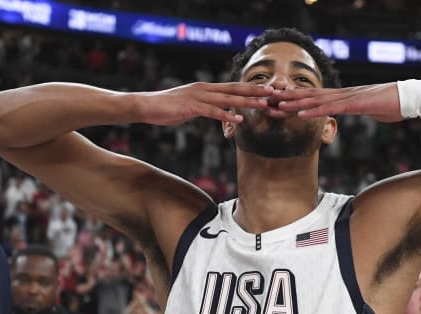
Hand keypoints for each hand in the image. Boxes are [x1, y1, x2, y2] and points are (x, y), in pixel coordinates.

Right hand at [136, 82, 273, 124]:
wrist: (146, 106)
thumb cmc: (167, 108)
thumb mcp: (191, 107)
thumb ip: (206, 108)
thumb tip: (218, 113)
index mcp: (206, 89)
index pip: (233, 87)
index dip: (251, 88)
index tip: (267, 90)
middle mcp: (205, 89)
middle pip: (235, 89)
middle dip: (255, 91)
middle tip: (274, 93)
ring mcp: (198, 97)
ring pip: (228, 99)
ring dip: (247, 102)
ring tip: (263, 104)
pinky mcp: (192, 107)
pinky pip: (213, 112)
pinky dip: (227, 115)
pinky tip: (239, 120)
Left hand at [273, 83, 402, 121]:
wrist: (408, 99)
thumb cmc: (392, 105)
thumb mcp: (371, 110)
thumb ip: (361, 110)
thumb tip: (358, 112)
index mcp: (344, 97)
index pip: (315, 97)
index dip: (297, 98)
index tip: (279, 100)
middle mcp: (342, 94)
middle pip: (310, 96)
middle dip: (288, 98)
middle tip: (268, 100)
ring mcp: (347, 98)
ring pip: (315, 101)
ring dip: (295, 104)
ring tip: (277, 106)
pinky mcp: (353, 105)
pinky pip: (330, 109)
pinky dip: (314, 111)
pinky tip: (300, 114)